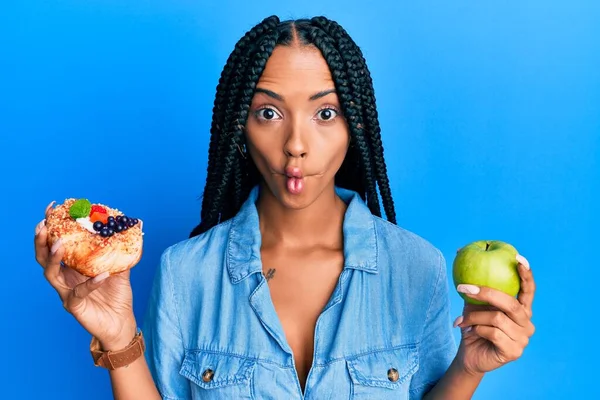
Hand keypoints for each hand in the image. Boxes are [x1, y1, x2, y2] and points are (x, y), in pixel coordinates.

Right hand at [34, 201, 137, 349]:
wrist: (122, 323)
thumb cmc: (117, 297)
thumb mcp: (121, 271)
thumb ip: (121, 253)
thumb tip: (130, 231)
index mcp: (73, 267)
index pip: (56, 244)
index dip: (51, 228)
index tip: (52, 208)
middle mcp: (65, 278)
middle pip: (43, 257)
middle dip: (41, 240)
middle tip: (44, 225)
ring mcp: (66, 292)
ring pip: (50, 274)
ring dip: (53, 257)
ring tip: (60, 244)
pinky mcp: (74, 306)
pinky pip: (79, 292)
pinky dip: (91, 283)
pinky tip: (103, 275)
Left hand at [452, 253, 535, 375]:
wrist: (469, 354)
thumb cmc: (474, 325)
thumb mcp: (473, 303)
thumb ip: (474, 284)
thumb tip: (459, 251)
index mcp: (521, 309)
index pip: (529, 290)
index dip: (526, 274)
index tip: (518, 258)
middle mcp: (526, 323)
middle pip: (510, 304)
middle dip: (486, 293)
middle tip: (463, 288)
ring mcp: (523, 338)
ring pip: (497, 318)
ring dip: (474, 317)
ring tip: (461, 320)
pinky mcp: (514, 351)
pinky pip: (493, 333)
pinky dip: (477, 329)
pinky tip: (468, 331)